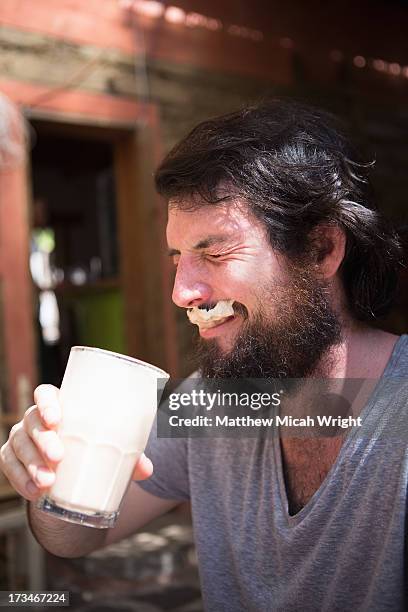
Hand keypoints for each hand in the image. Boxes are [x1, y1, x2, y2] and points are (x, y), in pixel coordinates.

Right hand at [0, 384, 152, 500]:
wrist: (72, 467)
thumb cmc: (94, 444)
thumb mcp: (112, 445)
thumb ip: (130, 453)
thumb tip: (147, 470)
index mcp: (60, 405)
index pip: (46, 394)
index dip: (47, 403)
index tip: (56, 418)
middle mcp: (36, 419)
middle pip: (32, 422)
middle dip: (43, 439)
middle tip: (59, 457)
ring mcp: (21, 438)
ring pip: (19, 446)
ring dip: (32, 464)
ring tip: (48, 482)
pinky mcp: (12, 459)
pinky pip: (9, 467)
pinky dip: (20, 480)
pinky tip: (34, 492)